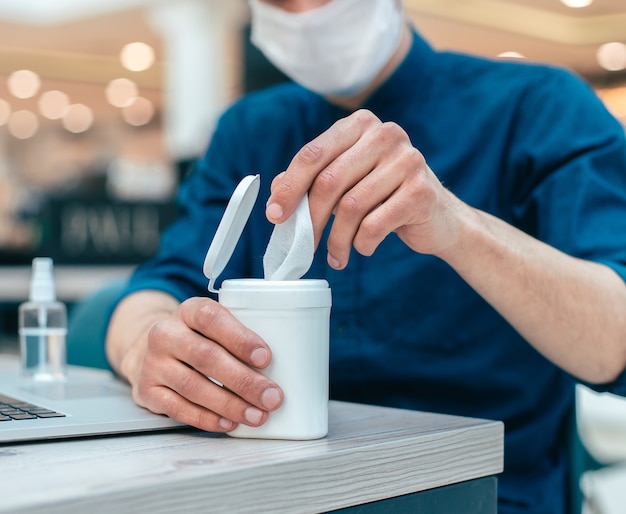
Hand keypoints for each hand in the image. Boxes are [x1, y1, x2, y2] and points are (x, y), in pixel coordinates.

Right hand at [116, 294, 282, 432]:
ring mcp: (153, 363)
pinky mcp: (147, 390)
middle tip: (272, 397)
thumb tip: (288, 364)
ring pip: (193, 386)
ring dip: (230, 405)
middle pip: (206, 357)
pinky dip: (207, 419)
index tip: (266, 358)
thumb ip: (241, 334)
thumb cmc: (199, 338)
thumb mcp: (215, 325)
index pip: (212, 318)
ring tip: (257, 415)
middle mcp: (166, 333)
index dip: (239, 338)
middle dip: (244, 380)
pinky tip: (229, 424)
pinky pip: (178, 408)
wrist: (151, 350)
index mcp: (190, 310)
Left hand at [265, 109, 464, 268]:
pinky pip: (374, 225)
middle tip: (304, 246)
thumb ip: (312, 181)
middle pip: (329, 181)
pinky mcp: (421, 191)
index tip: (275, 215)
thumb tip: (275, 191)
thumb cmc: (385, 197)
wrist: (438, 218)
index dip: (289, 187)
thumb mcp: (346, 183)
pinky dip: (362, 244)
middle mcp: (385, 135)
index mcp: (360, 125)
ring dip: (337, 239)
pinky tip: (363, 249)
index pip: (313, 154)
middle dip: (310, 220)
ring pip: (350, 207)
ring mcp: (407, 160)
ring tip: (336, 255)